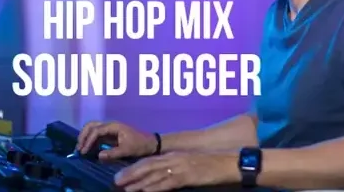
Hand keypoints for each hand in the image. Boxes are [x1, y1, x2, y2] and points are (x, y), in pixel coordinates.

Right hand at [76, 121, 156, 159]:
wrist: (149, 143)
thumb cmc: (139, 145)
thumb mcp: (127, 150)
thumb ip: (113, 153)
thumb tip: (99, 155)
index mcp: (114, 126)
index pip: (97, 130)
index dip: (88, 140)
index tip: (83, 151)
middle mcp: (110, 125)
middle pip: (92, 125)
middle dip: (83, 135)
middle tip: (79, 148)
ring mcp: (109, 129)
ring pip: (93, 128)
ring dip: (85, 136)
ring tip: (81, 149)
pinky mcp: (110, 135)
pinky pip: (96, 135)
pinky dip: (90, 140)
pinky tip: (87, 149)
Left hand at [114, 151, 239, 191]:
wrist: (227, 163)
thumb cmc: (209, 165)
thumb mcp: (189, 164)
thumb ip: (174, 168)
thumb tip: (159, 176)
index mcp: (174, 155)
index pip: (150, 160)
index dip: (134, 167)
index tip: (121, 174)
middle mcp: (174, 159)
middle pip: (148, 166)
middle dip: (131, 173)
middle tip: (116, 181)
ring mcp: (181, 167)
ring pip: (155, 174)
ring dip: (138, 182)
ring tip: (125, 188)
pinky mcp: (188, 176)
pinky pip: (168, 182)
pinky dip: (156, 187)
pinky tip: (146, 191)